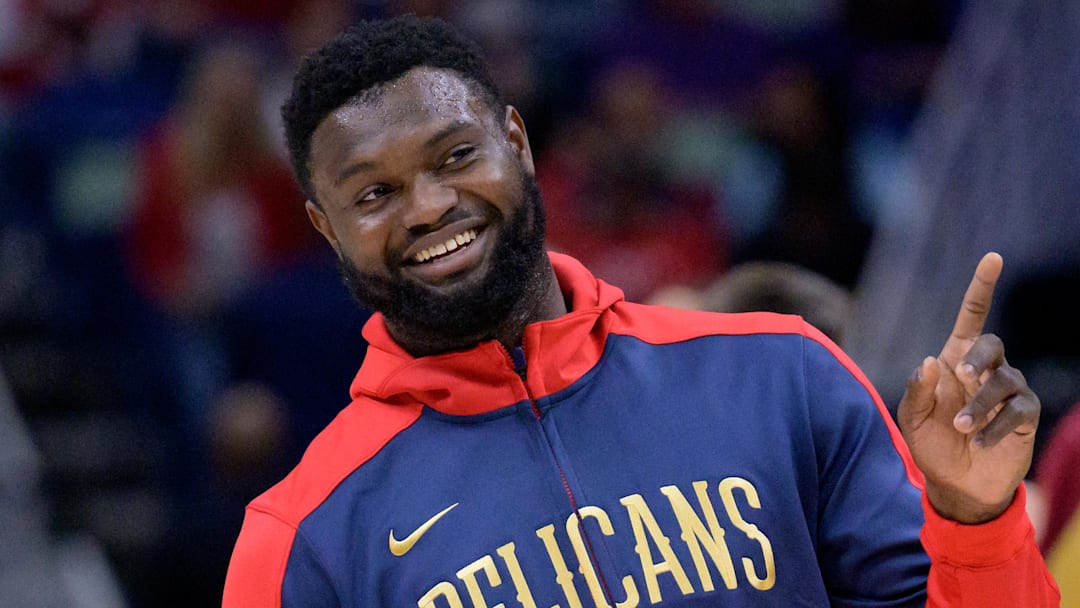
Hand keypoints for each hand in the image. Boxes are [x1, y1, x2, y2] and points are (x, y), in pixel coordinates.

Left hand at [896, 252, 1039, 523]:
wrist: (956, 485)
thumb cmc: (932, 445)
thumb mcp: (912, 419)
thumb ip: (918, 390)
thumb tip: (932, 361)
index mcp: (955, 362)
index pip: (972, 317)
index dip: (982, 288)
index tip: (993, 258)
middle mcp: (984, 371)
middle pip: (992, 344)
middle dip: (979, 357)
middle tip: (963, 377)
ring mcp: (1006, 393)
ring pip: (1005, 380)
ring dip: (980, 404)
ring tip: (961, 427)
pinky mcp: (1023, 417)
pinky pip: (1017, 410)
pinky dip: (995, 426)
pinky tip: (978, 441)